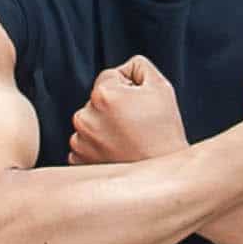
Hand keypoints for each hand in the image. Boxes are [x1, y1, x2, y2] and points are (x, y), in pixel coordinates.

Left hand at [69, 54, 188, 165]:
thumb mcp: (161, 87)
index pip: (110, 76)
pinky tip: (117, 151)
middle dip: (114, 107)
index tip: (140, 105)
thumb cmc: (164, 133)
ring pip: (91, 121)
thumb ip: (139, 66)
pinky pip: (85, 144)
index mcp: (103, 94)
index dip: (128, 88)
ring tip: (128, 140)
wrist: (162, 177)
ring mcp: (80, 141)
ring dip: (104, 127)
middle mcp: (85, 116)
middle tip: (136, 124)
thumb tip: (125, 69)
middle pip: (98, 99)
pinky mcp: (78, 160)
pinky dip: (97, 147)